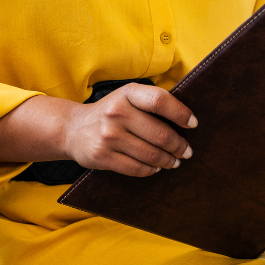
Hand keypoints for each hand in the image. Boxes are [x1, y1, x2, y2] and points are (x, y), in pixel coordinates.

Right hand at [61, 83, 196, 176]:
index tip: (192, 124)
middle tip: (186, 151)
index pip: (160, 101)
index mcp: (126, 94)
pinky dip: (151, 170)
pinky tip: (155, 168)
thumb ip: (150, 103)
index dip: (181, 114)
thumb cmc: (109, 113)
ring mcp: (108, 136)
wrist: (72, 129)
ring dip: (168, 161)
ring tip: (174, 161)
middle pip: (160, 134)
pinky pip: (136, 168)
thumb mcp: (126, 98)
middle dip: (179, 146)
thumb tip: (186, 122)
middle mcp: (116, 113)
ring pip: (150, 154)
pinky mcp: (102, 156)